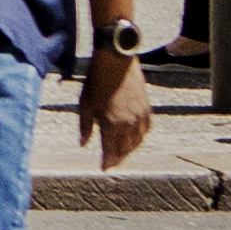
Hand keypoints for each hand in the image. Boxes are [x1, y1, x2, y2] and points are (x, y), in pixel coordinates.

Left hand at [85, 47, 152, 167]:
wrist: (116, 61)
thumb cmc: (96, 80)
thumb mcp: (85, 104)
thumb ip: (85, 127)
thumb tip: (83, 144)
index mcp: (112, 124)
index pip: (111, 151)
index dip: (107, 162)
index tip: (103, 168)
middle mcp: (128, 124)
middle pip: (125, 150)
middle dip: (117, 158)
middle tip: (110, 163)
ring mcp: (140, 116)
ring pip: (137, 142)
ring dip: (129, 150)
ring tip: (120, 153)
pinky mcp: (146, 108)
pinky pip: (145, 130)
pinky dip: (139, 138)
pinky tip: (134, 139)